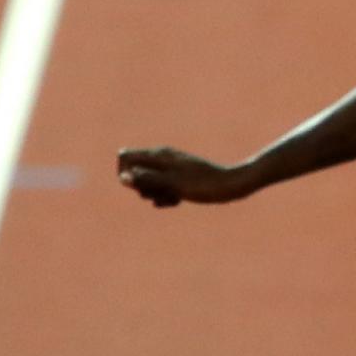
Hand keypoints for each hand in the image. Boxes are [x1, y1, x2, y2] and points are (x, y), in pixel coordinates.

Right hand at [116, 147, 257, 207]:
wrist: (233, 185)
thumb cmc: (203, 184)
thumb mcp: (173, 184)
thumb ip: (147, 180)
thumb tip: (123, 178)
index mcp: (158, 155)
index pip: (125, 156)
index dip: (125, 173)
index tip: (139, 186)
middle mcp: (162, 159)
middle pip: (134, 173)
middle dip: (142, 187)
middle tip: (161, 192)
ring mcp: (171, 169)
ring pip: (149, 183)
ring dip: (155, 194)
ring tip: (173, 197)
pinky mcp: (179, 179)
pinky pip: (162, 189)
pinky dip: (167, 197)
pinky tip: (178, 200)